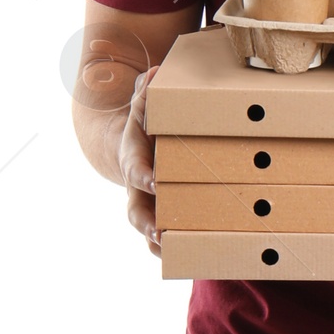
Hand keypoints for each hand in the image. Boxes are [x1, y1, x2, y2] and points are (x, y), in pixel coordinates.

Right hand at [121, 63, 160, 255]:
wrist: (136, 148)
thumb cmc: (145, 126)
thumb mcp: (144, 108)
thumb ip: (147, 94)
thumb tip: (153, 73)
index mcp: (134, 161)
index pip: (134, 169)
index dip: (142, 176)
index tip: (154, 180)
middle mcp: (138, 191)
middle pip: (135, 212)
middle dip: (147, 224)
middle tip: (160, 232)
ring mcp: (149, 208)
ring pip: (149, 232)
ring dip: (161, 246)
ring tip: (178, 256)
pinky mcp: (163, 217)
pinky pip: (166, 238)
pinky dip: (177, 251)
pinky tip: (199, 259)